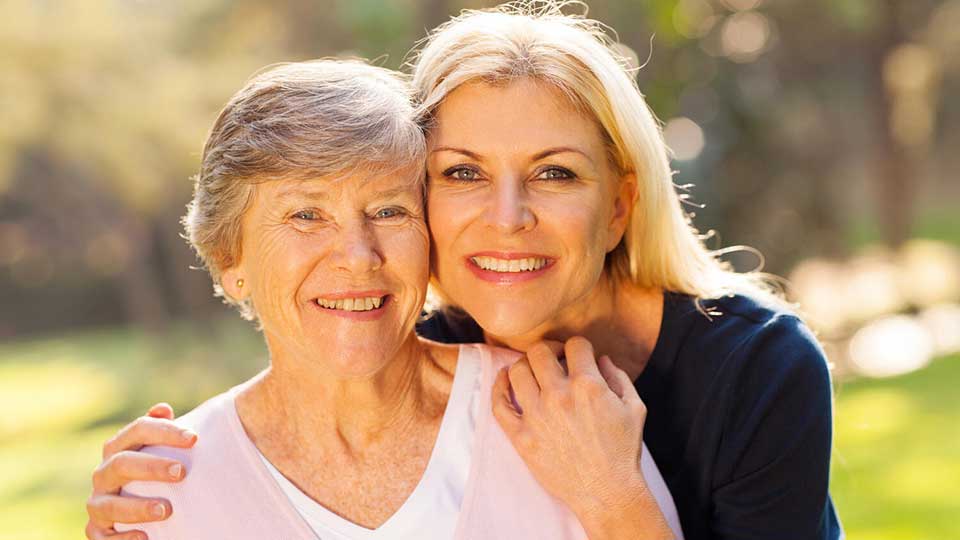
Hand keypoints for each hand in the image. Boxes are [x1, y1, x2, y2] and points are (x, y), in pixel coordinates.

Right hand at [85, 403, 195, 539]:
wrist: (137, 509)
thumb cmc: (154, 474)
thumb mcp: (158, 450)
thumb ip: (161, 431)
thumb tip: (163, 408)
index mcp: (119, 448)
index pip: (138, 430)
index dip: (164, 432)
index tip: (194, 438)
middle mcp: (104, 474)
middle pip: (121, 463)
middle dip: (151, 466)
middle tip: (181, 471)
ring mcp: (98, 503)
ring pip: (108, 504)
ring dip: (137, 507)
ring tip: (166, 510)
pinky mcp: (97, 531)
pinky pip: (102, 537)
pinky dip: (122, 538)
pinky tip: (146, 537)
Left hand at [492, 337, 671, 539]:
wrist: (607, 492)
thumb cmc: (623, 451)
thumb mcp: (635, 408)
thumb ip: (618, 377)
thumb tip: (601, 358)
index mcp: (588, 385)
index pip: (574, 344)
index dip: (578, 347)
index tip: (577, 356)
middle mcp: (559, 396)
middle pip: (539, 351)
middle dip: (549, 349)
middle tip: (554, 360)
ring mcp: (537, 416)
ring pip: (517, 371)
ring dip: (526, 366)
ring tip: (533, 372)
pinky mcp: (521, 437)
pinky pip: (499, 404)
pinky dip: (498, 387)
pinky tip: (504, 379)